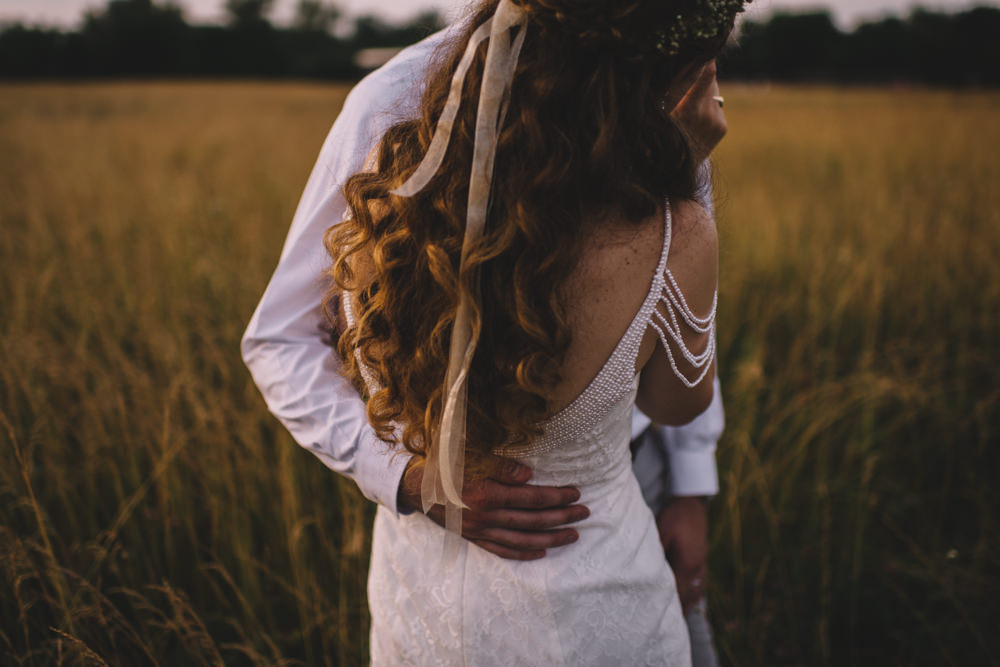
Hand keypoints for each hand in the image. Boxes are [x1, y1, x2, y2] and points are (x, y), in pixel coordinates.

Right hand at [398, 454, 589, 560]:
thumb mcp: (471, 455)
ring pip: (523, 540)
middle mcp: (486, 516)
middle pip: (533, 520)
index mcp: (488, 493)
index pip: (533, 498)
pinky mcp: (473, 538)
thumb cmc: (446, 463)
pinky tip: (540, 552)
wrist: (413, 484)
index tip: (577, 493)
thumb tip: (529, 475)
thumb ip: (501, 466)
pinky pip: (503, 551)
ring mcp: (480, 531)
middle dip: (562, 517)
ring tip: (572, 536)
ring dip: (551, 539)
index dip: (557, 496)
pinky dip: (523, 553)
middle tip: (585, 514)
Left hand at [657, 495, 708, 613]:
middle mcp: (697, 567)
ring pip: (697, 590)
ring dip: (689, 603)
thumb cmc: (674, 516)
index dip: (672, 606)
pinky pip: (700, 582)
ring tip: (680, 617)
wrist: (692, 502)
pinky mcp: (702, 558)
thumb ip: (656, 551)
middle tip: (670, 626)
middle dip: (680, 609)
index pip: (678, 591)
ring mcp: (701, 563)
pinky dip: (696, 593)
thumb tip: (648, 569)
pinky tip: (692, 599)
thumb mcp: (661, 531)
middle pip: (688, 595)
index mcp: (687, 563)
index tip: (663, 619)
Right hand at [670, 60, 726, 165]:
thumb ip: (674, 87)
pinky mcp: (722, 127)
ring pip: (713, 92)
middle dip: (699, 75)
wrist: (675, 168)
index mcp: (687, 110)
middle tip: (686, 80)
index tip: (705, 50)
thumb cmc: (661, 133)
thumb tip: (688, 60)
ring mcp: (716, 122)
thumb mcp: (661, 110)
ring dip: (703, 92)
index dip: (707, 60)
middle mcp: (705, 116)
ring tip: (689, 106)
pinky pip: (716, 106)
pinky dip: (708, 106)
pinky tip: (697, 119)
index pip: (707, 74)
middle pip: (708, 80)